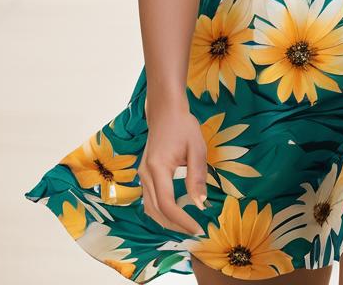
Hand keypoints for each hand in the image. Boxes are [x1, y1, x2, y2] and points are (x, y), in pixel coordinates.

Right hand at [138, 92, 206, 234]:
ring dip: (166, 221)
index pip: (167, 204)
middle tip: (195, 230)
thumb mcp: (196, 148)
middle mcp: (146, 174)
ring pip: (150, 208)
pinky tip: (176, 212)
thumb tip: (200, 204)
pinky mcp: (144, 174)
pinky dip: (161, 211)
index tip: (198, 228)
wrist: (166, 112)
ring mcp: (142, 175)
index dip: (181, 220)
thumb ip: (197, 176)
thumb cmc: (183, 127)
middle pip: (156, 211)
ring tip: (186, 225)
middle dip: (175, 225)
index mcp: (158, 168)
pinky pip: (149, 200)